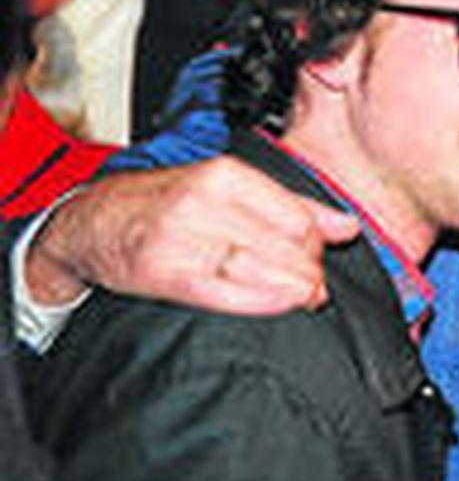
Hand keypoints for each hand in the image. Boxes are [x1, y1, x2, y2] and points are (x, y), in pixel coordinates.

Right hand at [25, 157, 359, 313]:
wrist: (90, 221)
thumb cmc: (163, 204)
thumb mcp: (227, 189)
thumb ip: (291, 206)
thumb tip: (347, 227)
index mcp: (226, 176)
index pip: (298, 218)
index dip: (318, 248)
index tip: (319, 263)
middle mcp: (205, 203)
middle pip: (286, 246)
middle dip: (309, 273)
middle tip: (315, 289)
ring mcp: (182, 237)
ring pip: (263, 268)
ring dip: (294, 289)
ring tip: (303, 298)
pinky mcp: (163, 271)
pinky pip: (228, 292)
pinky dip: (264, 301)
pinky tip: (281, 304)